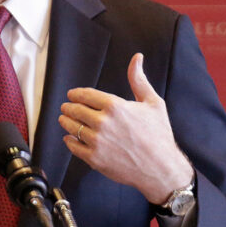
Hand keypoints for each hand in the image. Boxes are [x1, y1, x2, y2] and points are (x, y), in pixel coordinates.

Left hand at [58, 53, 192, 203]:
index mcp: (115, 106)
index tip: (71, 95)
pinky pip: (74, 147)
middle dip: (68, 107)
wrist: (161, 168)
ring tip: (64, 120)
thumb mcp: (153, 103)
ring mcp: (97, 141)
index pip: (85, 95)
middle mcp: (103, 122)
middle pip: (76, 110)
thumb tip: (136, 58)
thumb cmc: (159, 135)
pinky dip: (69, 141)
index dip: (76, 94)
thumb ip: (139, 80)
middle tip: (66, 107)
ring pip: (72, 128)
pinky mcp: (94, 159)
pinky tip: (69, 138)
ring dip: (66, 122)